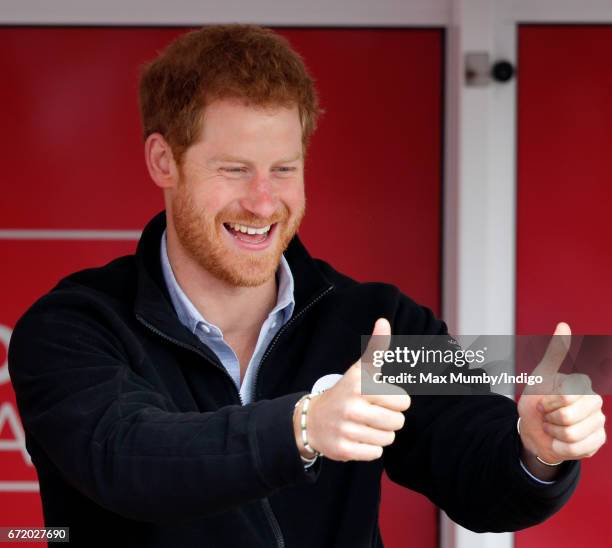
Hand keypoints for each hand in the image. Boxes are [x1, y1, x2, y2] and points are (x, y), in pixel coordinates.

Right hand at [293, 318, 409, 461]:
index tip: (379, 398)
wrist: (311, 420)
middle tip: (371, 413)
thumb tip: (384, 321)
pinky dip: (370, 448)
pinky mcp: (343, 450)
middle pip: (398, 422)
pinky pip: (375, 453)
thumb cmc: (345, 392)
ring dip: (380, 434)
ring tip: (364, 425)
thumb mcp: (359, 370)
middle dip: (389, 419)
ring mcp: (346, 430)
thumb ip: (376, 348)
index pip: (403, 401)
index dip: (395, 400)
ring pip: (388, 439)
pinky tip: (357, 438)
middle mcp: (352, 407)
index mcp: (360, 385)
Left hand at [517, 322, 606, 477]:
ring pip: (572, 434)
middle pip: (568, 416)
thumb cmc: (536, 401)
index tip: (542, 401)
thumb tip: (564, 324)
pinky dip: (560, 447)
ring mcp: (598, 422)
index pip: (564, 396)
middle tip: (547, 416)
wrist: (533, 429)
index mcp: (581, 384)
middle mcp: (594, 401)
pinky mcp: (598, 440)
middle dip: (549, 418)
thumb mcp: (540, 376)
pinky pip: (577, 449)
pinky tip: (558, 442)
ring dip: (553, 434)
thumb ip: (554, 353)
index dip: (546, 402)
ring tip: (552, 428)